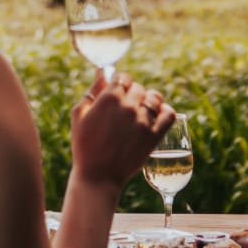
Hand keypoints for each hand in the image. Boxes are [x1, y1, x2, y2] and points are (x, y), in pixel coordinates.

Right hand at [70, 70, 175, 191]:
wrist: (97, 176)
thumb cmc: (84, 145)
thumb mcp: (79, 114)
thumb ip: (92, 90)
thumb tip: (101, 71)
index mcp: (109, 98)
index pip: (123, 77)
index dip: (119, 84)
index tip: (117, 92)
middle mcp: (128, 106)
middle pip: (138, 87)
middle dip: (132, 94)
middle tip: (125, 108)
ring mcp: (143, 121)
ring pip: (155, 97)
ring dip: (148, 101)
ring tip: (141, 111)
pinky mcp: (154, 136)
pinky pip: (169, 114)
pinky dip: (165, 112)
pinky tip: (156, 116)